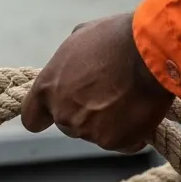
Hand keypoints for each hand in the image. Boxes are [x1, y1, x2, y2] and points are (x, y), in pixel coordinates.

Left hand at [21, 13, 173, 152]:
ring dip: (111, 123)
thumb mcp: (81, 38)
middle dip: (86, 115)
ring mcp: (86, 130)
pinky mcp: (112, 141)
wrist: (149, 51)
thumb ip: (69, 61)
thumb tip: (76, 65)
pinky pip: (123, 143)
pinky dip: (133, 134)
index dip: (44, 117)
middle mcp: (62, 112)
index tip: (54, 115)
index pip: (31, 118)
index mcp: (47, 87)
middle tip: (110, 95)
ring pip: (96, 134)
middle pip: (68, 125)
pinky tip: (142, 111)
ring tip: (130, 97)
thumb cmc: (117, 38)